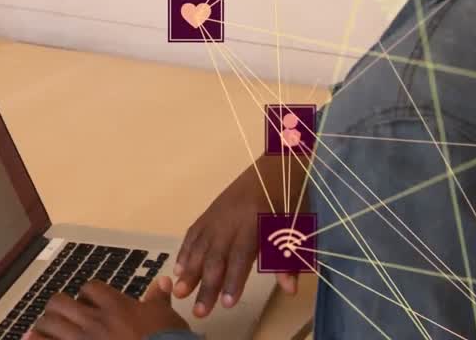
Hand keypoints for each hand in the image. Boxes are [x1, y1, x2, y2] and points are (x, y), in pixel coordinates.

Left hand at [26, 277, 189, 339]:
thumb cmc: (166, 339)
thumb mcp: (166, 317)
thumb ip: (159, 298)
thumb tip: (163, 281)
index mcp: (114, 305)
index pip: (90, 288)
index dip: (86, 294)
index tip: (89, 302)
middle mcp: (94, 320)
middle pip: (60, 302)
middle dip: (58, 308)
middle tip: (62, 315)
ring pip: (49, 323)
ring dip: (45, 326)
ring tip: (46, 329)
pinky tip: (31, 339)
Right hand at [173, 155, 303, 317]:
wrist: (274, 164)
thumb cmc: (290, 198)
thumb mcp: (297, 227)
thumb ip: (289, 258)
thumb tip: (289, 290)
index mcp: (254, 221)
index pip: (240, 256)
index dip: (233, 280)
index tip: (227, 304)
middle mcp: (231, 219)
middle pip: (216, 256)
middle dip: (206, 285)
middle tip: (199, 311)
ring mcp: (217, 214)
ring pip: (200, 245)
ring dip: (189, 270)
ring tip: (179, 291)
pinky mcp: (210, 211)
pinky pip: (194, 232)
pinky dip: (185, 250)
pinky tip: (179, 267)